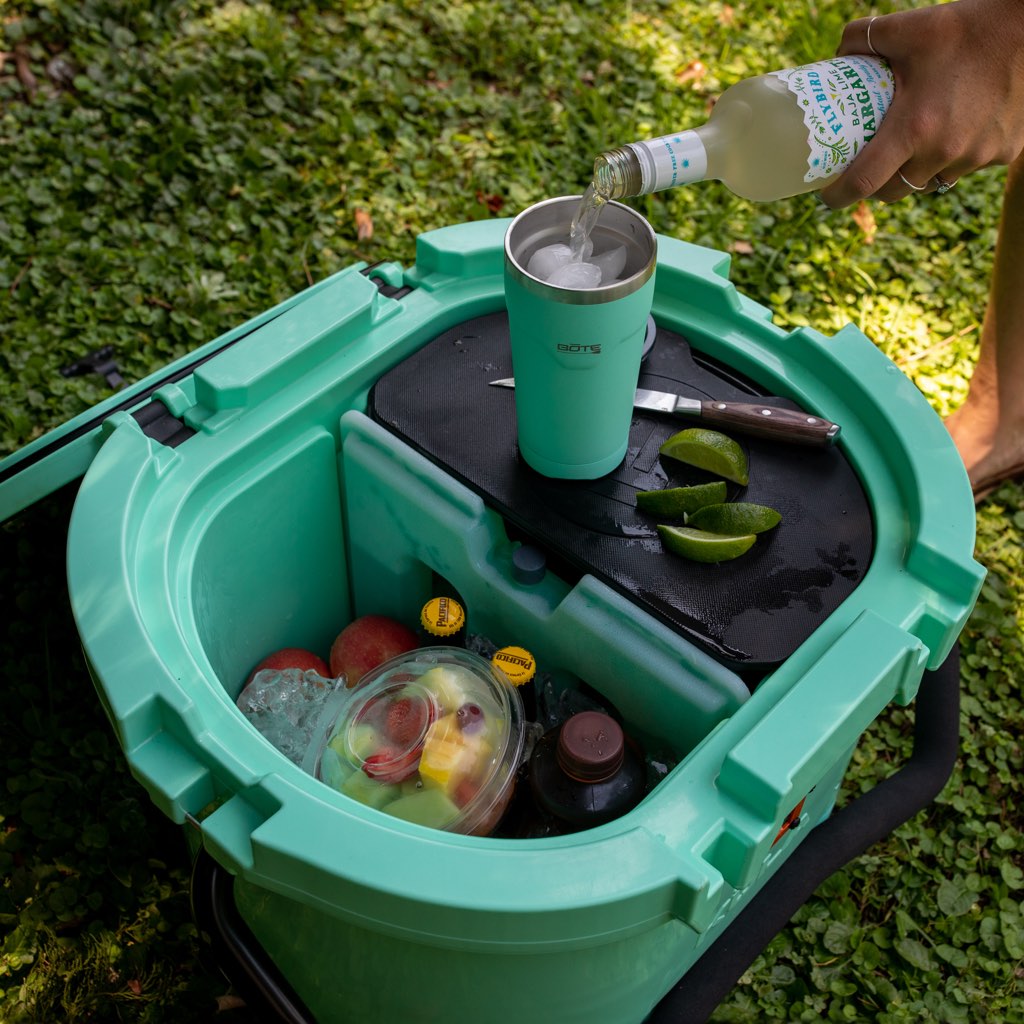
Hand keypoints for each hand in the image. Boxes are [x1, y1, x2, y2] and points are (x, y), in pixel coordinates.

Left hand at [820, 0, 1023, 207]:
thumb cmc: (970, 28)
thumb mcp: (912, 28)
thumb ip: (865, 39)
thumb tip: (836, 56)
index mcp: (914, 129)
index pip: (864, 182)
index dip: (839, 195)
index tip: (827, 193)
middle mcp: (943, 152)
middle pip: (893, 191)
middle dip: (874, 186)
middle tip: (865, 168)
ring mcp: (975, 157)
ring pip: (929, 182)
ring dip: (913, 173)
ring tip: (909, 147)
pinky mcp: (1002, 154)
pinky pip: (964, 167)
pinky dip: (952, 157)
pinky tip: (951, 132)